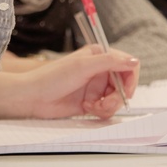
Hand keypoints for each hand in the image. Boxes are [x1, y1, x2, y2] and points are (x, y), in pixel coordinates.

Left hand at [0, 45, 138, 119]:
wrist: (33, 97)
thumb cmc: (52, 78)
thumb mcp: (82, 66)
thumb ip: (110, 62)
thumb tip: (133, 61)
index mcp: (99, 55)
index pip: (128, 65)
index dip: (130, 79)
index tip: (125, 91)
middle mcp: (99, 70)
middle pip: (124, 85)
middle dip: (117, 97)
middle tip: (105, 103)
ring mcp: (95, 87)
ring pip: (117, 99)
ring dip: (107, 106)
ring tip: (92, 107)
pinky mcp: (91, 101)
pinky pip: (107, 109)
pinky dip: (100, 111)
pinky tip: (86, 108)